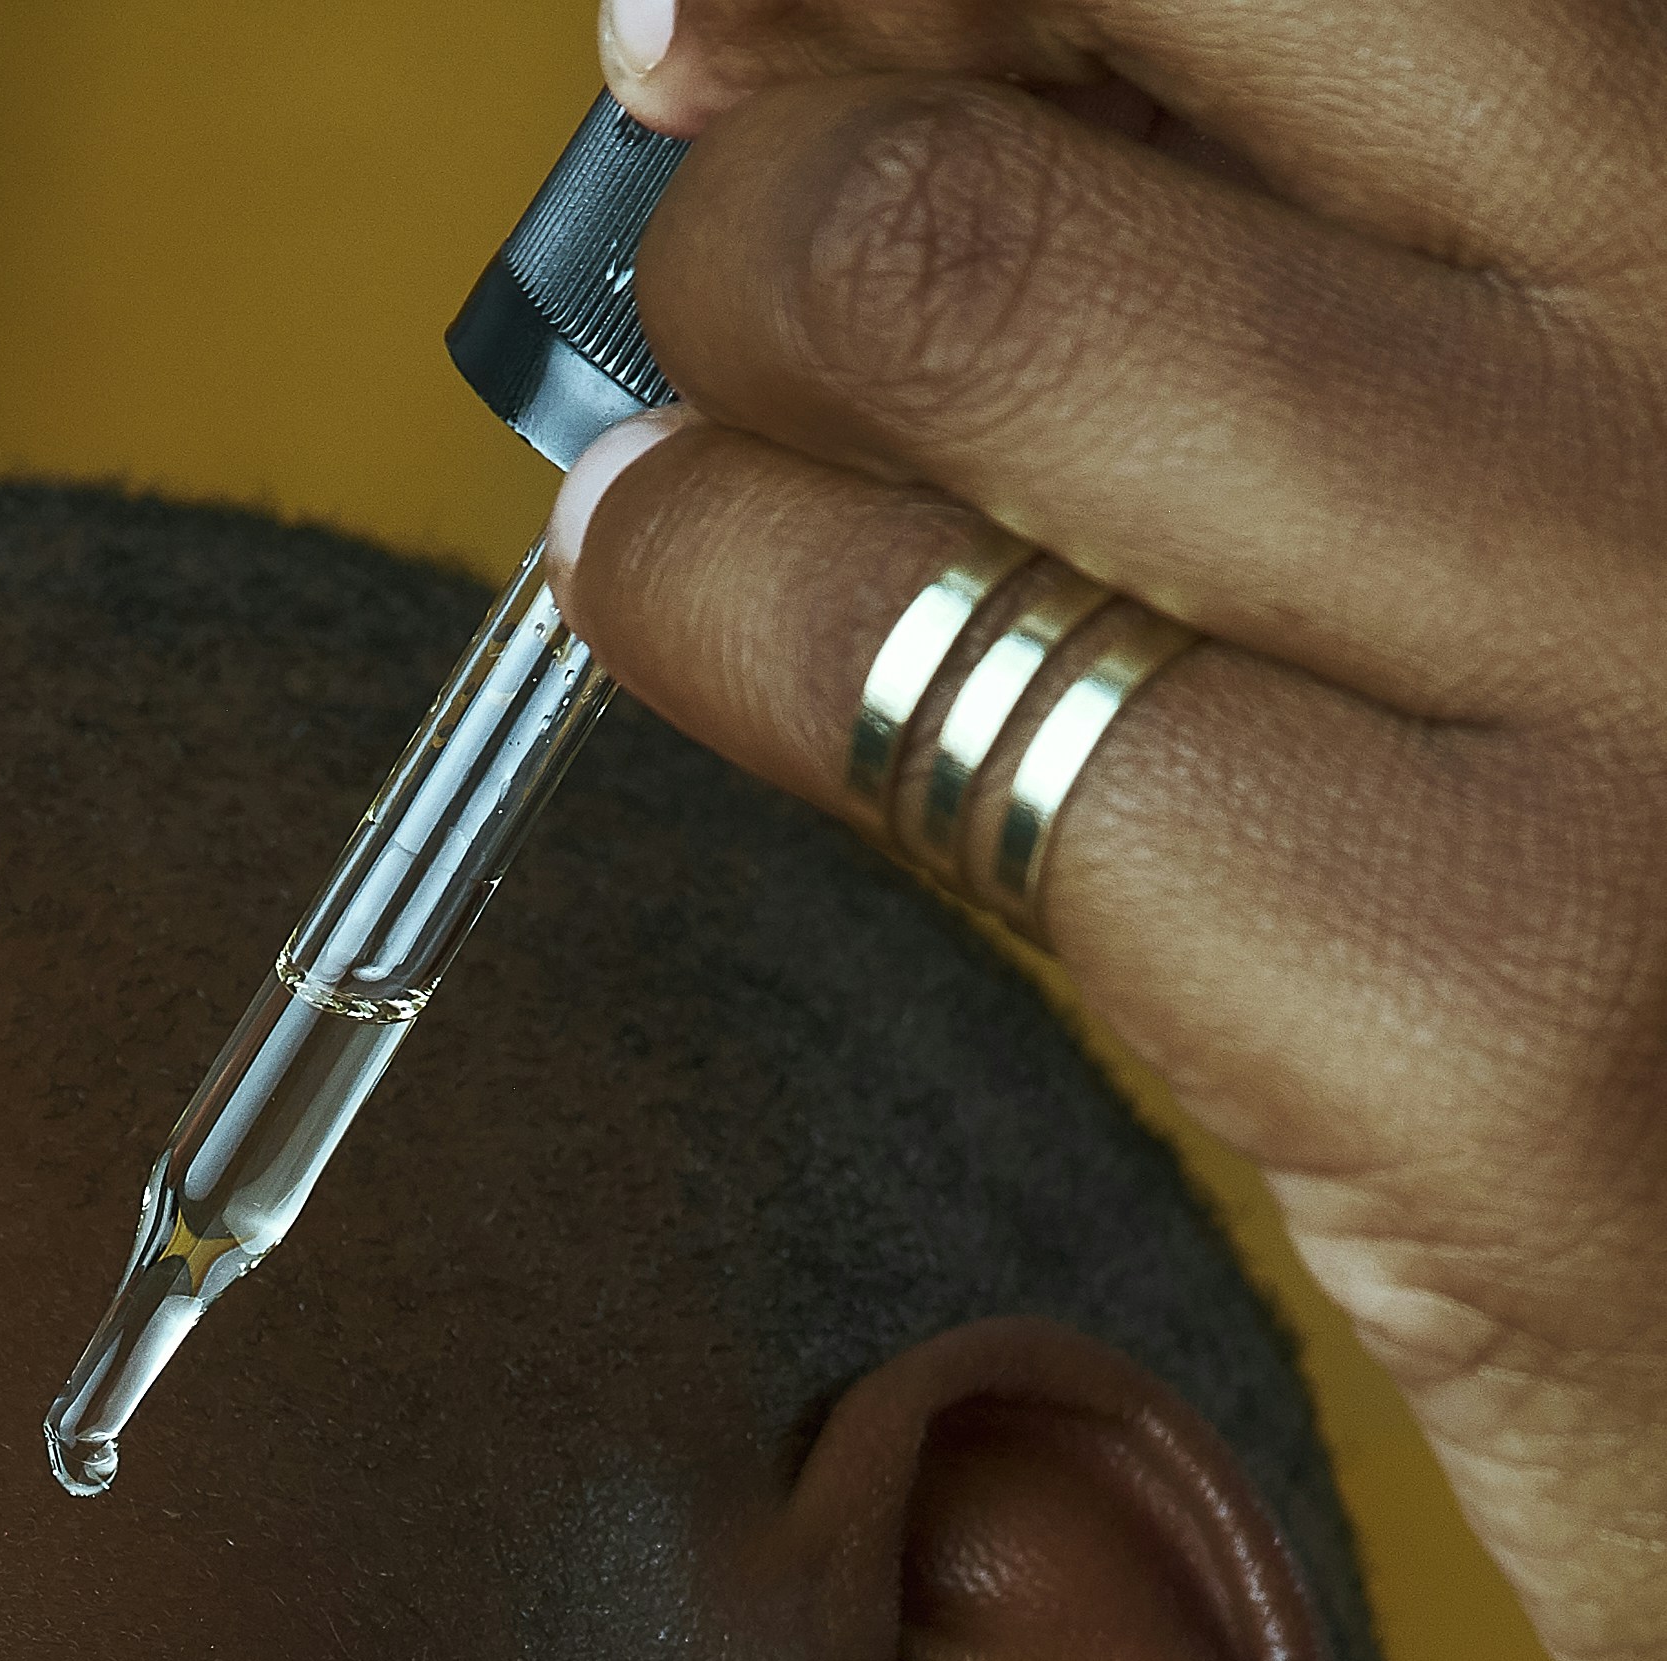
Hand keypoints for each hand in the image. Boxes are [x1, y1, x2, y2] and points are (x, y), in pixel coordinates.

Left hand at [545, 0, 1666, 1660]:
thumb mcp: (1644, 569)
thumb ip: (1419, 334)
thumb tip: (980, 131)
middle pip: (1190, 8)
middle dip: (848, 81)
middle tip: (693, 173)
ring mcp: (1652, 654)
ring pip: (1009, 294)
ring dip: (742, 303)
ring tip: (652, 419)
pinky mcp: (1503, 1004)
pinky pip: (981, 711)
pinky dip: (736, 605)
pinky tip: (658, 594)